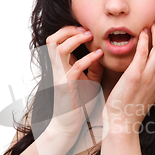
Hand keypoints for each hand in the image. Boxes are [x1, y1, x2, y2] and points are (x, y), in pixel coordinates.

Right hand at [44, 26, 103, 140]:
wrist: (69, 125)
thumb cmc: (79, 103)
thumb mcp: (89, 80)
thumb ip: (94, 66)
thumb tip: (102, 53)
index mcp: (60, 65)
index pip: (57, 40)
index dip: (70, 30)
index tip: (88, 30)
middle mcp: (56, 68)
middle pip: (52, 39)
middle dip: (68, 30)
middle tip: (86, 30)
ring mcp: (59, 76)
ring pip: (58, 49)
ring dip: (75, 39)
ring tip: (90, 36)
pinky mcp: (66, 86)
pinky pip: (75, 67)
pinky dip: (88, 58)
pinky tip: (99, 55)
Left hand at [104, 18, 154, 132]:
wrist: (123, 122)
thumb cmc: (132, 106)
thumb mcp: (149, 89)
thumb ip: (153, 75)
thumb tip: (151, 60)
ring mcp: (149, 77)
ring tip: (151, 24)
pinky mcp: (135, 77)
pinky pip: (144, 54)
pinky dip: (145, 40)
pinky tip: (142, 33)